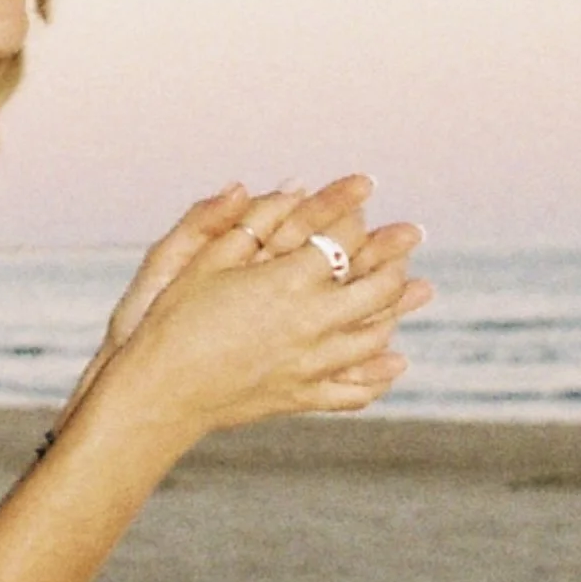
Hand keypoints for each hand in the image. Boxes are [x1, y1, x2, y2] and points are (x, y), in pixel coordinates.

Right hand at [95, 175, 430, 439]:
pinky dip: (379, 376)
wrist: (160, 392)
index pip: (341, 240)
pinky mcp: (301, 397)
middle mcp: (311, 323)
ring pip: (374, 336)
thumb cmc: (174, 320)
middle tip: (411, 237)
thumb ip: (249, 223)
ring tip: (420, 290)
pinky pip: (354, 390)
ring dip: (399, 309)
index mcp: (287, 282)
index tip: (370, 193)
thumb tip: (290, 184)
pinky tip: (394, 363)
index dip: (357, 213)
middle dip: (396, 258)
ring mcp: (311, 364)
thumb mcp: (202, 261)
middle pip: (375, 287)